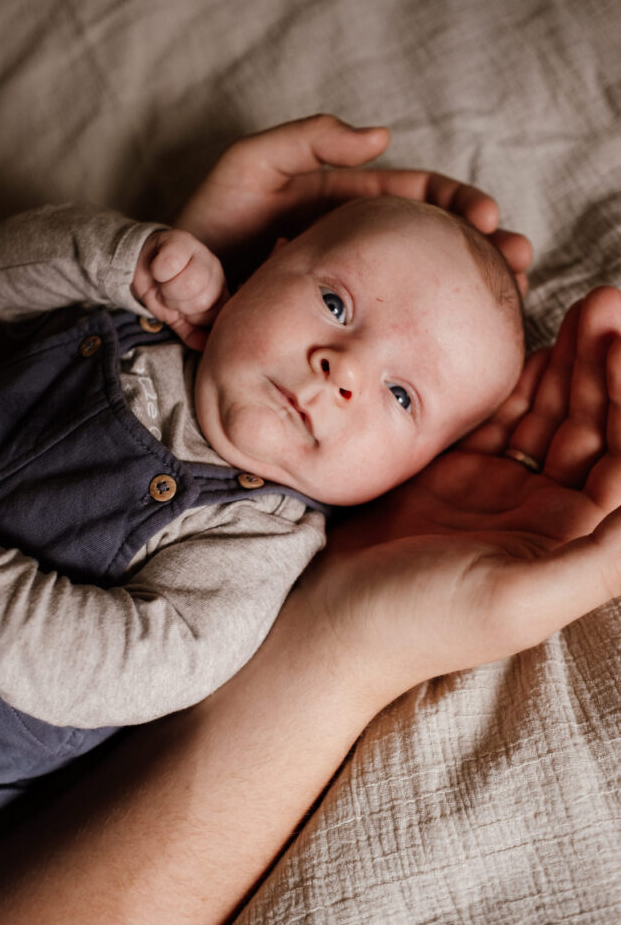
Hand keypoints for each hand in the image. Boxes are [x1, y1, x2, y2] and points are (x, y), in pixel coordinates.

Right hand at [131, 229, 227, 350]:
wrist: (143, 265)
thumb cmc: (164, 293)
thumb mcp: (179, 318)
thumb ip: (193, 334)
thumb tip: (205, 347)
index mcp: (219, 293)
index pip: (212, 316)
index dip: (191, 317)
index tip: (181, 310)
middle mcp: (215, 272)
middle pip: (200, 300)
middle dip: (177, 303)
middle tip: (169, 295)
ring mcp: (201, 253)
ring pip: (187, 283)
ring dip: (167, 289)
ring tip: (163, 283)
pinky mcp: (181, 239)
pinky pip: (170, 264)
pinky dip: (158, 271)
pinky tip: (157, 268)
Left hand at [175, 114, 531, 289]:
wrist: (172, 291)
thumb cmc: (210, 222)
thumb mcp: (253, 166)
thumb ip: (311, 142)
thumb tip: (382, 137)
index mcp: (342, 201)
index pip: (412, 194)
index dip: (453, 202)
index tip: (487, 217)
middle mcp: (352, 244)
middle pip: (427, 240)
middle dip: (477, 246)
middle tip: (517, 257)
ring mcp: (346, 288)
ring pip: (415, 283)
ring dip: (464, 285)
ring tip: (509, 292)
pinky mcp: (333, 323)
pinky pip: (384, 322)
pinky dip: (422, 324)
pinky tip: (458, 337)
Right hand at [311, 286, 620, 711]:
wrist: (330, 617)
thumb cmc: (423, 621)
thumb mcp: (519, 599)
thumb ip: (601, 560)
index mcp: (571, 546)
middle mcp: (545, 516)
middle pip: (594, 429)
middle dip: (604, 368)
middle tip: (604, 304)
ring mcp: (499, 489)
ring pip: (551, 414)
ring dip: (571, 363)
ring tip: (585, 307)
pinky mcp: (455, 472)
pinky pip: (501, 415)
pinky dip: (521, 380)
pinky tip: (538, 344)